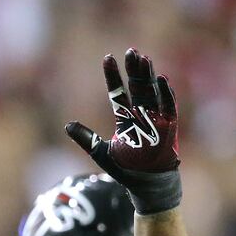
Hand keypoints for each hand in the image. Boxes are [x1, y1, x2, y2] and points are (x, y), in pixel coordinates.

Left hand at [65, 48, 180, 213]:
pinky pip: (168, 107)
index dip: (113, 76)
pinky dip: (165, 94)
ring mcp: (155, 119)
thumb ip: (86, 138)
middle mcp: (140, 114)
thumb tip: (67, 125)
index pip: (117, 92)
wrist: (145, 185)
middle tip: (131, 50)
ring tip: (144, 58)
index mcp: (125, 117)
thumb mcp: (101, 152)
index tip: (108, 58)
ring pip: (151, 92)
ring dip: (148, 76)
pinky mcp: (168, 127)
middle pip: (137, 87)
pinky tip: (161, 79)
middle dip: (134, 69)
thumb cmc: (125, 169)